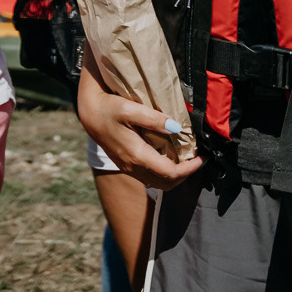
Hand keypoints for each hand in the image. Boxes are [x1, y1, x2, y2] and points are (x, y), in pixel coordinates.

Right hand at [77, 60, 202, 190]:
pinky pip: (151, 177)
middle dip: (186, 175)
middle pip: (166, 183)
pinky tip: (172, 157)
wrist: (90, 114)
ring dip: (176, 175)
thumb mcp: (130, 108)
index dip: (190, 169)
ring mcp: (129, 168)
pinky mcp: (127, 165)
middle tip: (199, 159)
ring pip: (159, 182)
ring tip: (189, 158)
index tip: (202, 157)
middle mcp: (133, 166)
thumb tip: (176, 128)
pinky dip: (166, 172)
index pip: (170, 173)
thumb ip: (154, 119)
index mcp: (137, 155)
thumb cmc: (109, 108)